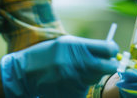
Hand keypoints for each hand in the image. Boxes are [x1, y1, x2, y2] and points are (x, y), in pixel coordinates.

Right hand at [0, 35, 118, 97]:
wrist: (24, 73)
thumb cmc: (45, 55)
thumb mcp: (65, 43)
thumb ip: (86, 46)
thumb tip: (109, 50)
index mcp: (76, 47)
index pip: (109, 49)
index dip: (112, 50)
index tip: (110, 51)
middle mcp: (78, 64)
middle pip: (109, 66)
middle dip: (109, 64)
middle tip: (104, 63)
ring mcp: (75, 81)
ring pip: (96, 78)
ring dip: (92, 74)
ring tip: (76, 70)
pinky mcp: (72, 94)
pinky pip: (84, 89)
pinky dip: (80, 85)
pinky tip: (68, 81)